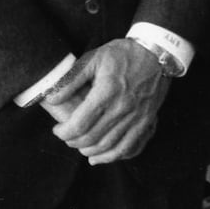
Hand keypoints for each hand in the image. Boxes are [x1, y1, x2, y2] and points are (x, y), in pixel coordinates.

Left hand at [42, 39, 168, 163]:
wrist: (157, 52)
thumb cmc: (123, 54)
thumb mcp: (94, 58)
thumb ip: (71, 79)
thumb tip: (52, 98)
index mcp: (107, 92)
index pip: (80, 124)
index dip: (64, 132)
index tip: (57, 130)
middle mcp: (122, 108)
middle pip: (93, 139)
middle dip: (74, 143)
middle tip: (68, 138)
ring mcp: (137, 117)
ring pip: (110, 147)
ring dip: (92, 152)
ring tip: (82, 148)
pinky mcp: (147, 121)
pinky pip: (132, 147)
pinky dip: (116, 156)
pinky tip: (105, 157)